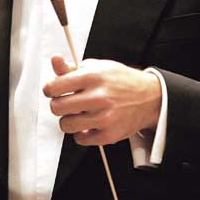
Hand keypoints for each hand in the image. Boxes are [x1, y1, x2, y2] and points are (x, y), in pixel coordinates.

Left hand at [43, 56, 161, 145]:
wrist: (149, 97)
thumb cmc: (120, 81)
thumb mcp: (97, 67)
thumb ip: (72, 67)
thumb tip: (55, 60)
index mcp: (92, 76)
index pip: (55, 87)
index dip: (50, 89)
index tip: (53, 91)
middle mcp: (98, 97)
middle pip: (57, 107)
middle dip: (58, 105)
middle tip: (67, 103)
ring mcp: (104, 117)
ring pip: (66, 125)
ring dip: (69, 120)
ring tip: (79, 114)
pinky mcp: (109, 134)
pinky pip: (80, 139)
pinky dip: (82, 133)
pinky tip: (90, 124)